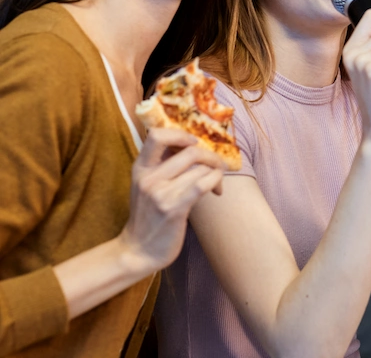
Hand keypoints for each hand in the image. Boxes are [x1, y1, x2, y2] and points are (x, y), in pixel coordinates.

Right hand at [118, 128, 225, 271]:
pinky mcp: (174, 208)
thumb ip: (163, 166)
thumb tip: (193, 146)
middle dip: (212, 156)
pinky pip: (203, 183)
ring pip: (202, 168)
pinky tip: (216, 192)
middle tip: (217, 167)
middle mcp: (148, 177)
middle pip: (191, 150)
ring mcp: (160, 193)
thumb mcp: (147, 186)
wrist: (138, 252)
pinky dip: (216, 182)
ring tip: (216, 185)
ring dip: (217, 173)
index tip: (194, 144)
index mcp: (140, 168)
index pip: (157, 135)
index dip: (181, 134)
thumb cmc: (149, 217)